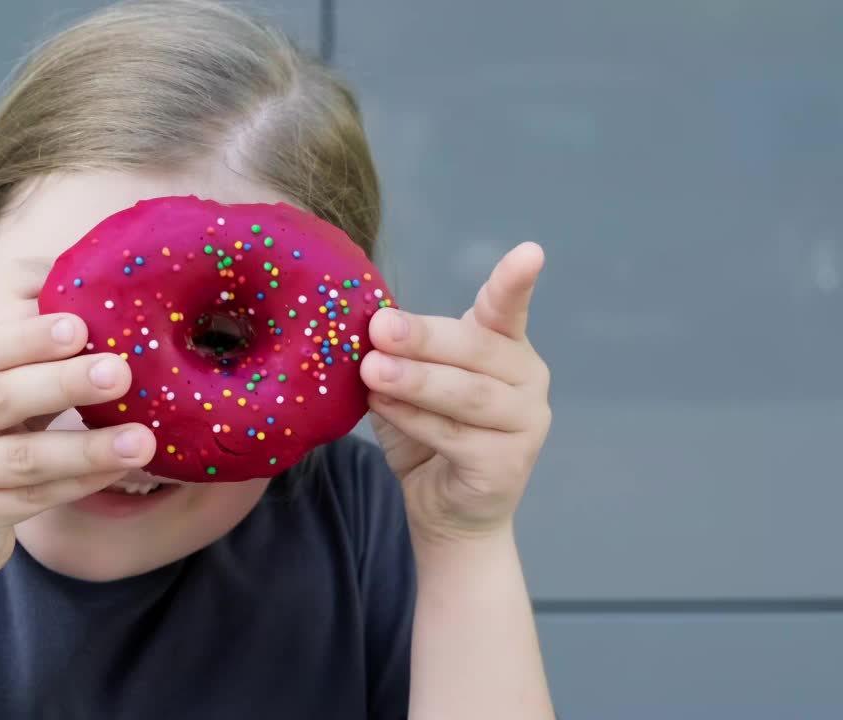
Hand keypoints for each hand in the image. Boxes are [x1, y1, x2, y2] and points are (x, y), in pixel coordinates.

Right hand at [0, 313, 156, 585]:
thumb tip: (104, 334)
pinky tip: (118, 469)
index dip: (29, 337)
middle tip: (120, 373)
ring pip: (24, 458)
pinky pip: (34, 498)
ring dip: (88, 447)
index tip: (80, 327)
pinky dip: (80, 482)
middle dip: (64, 383)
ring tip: (141, 439)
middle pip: (1, 398)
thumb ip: (25, 371)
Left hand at [360, 242, 551, 544]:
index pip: (508, 308)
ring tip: (372, 370)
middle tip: (379, 327)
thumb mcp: (410, 383)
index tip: (530, 253)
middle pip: (477, 350)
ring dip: (416, 380)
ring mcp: (526, 424)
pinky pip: (454, 437)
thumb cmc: (428, 434)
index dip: (515, 282)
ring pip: (467, 394)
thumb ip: (400, 354)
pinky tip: (381, 406)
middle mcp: (527, 379)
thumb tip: (367, 324)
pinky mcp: (508, 465)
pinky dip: (414, 419)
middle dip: (425, 337)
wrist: (445, 510)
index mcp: (504, 347)